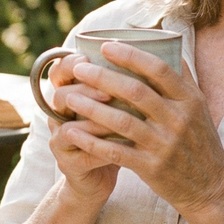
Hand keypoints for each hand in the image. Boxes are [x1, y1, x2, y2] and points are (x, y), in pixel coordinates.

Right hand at [45, 53, 120, 203]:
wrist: (101, 175)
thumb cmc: (118, 132)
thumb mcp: (122, 104)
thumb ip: (132, 80)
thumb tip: (163, 48)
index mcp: (71, 92)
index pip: (60, 70)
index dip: (71, 62)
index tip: (90, 56)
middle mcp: (60, 113)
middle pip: (61, 95)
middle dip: (86, 91)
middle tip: (109, 92)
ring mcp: (60, 138)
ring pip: (69, 126)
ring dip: (94, 122)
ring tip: (118, 121)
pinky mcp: (67, 162)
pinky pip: (80, 153)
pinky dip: (101, 149)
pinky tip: (121, 146)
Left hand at [63, 42, 223, 214]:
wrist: (210, 189)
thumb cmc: (201, 143)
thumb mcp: (200, 108)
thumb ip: (183, 79)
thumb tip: (168, 44)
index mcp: (189, 100)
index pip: (159, 69)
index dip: (130, 55)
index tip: (106, 46)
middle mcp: (178, 120)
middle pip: (135, 91)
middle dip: (102, 77)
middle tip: (78, 68)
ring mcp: (164, 145)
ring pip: (122, 121)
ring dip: (92, 108)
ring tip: (70, 98)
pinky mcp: (152, 168)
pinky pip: (116, 152)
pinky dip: (92, 142)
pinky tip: (72, 132)